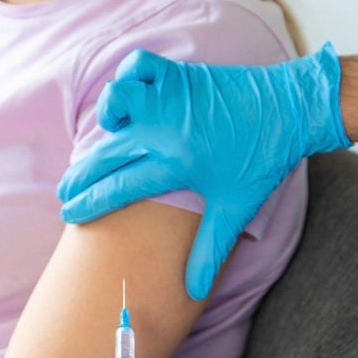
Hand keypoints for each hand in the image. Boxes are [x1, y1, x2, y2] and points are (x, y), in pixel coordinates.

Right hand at [58, 43, 350, 299]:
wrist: (291, 110)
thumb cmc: (262, 161)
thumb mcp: (236, 209)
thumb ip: (209, 250)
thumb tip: (194, 292)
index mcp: (175, 165)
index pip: (117, 188)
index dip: (88, 204)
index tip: (69, 214)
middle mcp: (165, 131)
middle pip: (105, 154)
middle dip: (79, 177)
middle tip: (66, 192)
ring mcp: (170, 100)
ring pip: (115, 102)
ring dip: (104, 119)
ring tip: (106, 137)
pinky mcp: (179, 76)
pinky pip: (138, 66)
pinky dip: (128, 76)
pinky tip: (131, 93)